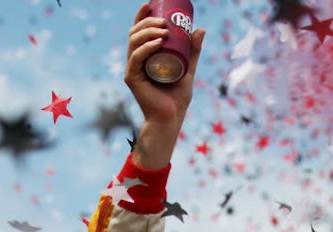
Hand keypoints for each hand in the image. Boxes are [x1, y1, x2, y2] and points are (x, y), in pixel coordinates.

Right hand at [125, 2, 205, 167]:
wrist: (171, 118)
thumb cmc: (177, 97)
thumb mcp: (188, 68)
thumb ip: (192, 51)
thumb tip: (200, 28)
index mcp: (144, 56)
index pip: (140, 30)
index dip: (143, 15)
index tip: (153, 3)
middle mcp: (135, 60)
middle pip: (135, 33)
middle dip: (148, 22)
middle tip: (165, 21)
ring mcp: (132, 69)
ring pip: (134, 43)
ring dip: (147, 32)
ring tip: (163, 29)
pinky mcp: (132, 78)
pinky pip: (137, 58)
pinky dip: (146, 48)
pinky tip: (156, 42)